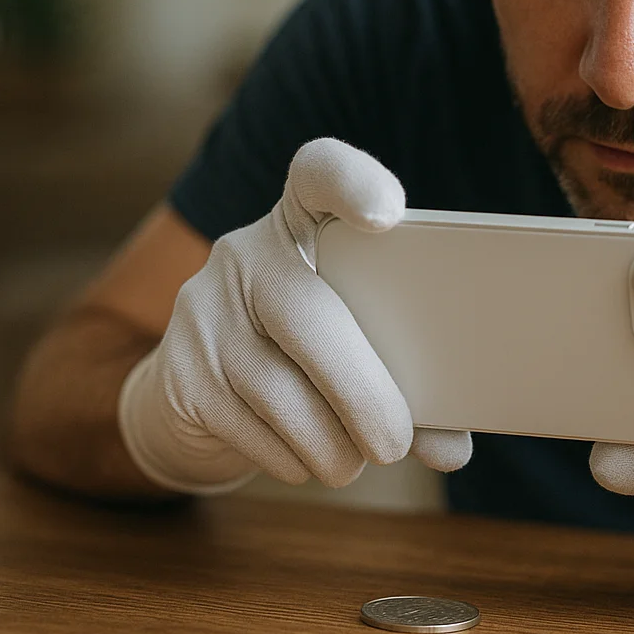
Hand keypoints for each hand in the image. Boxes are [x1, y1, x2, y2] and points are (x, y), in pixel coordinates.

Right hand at [117, 138, 470, 493]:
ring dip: (333, 445)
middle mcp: (246, 254)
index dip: (353, 182)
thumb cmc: (313, 354)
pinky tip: (311, 458)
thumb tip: (452, 449)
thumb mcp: (357, 337)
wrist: (198, 394)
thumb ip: (409, 373)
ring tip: (360, 458)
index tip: (389, 213)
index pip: (319, 174)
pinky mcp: (181, 376)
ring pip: (279, 390)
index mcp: (303, 221)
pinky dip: (296, 459)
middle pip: (308, 313)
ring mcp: (203, 312)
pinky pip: (252, 431)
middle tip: (397, 442)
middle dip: (361, 391)